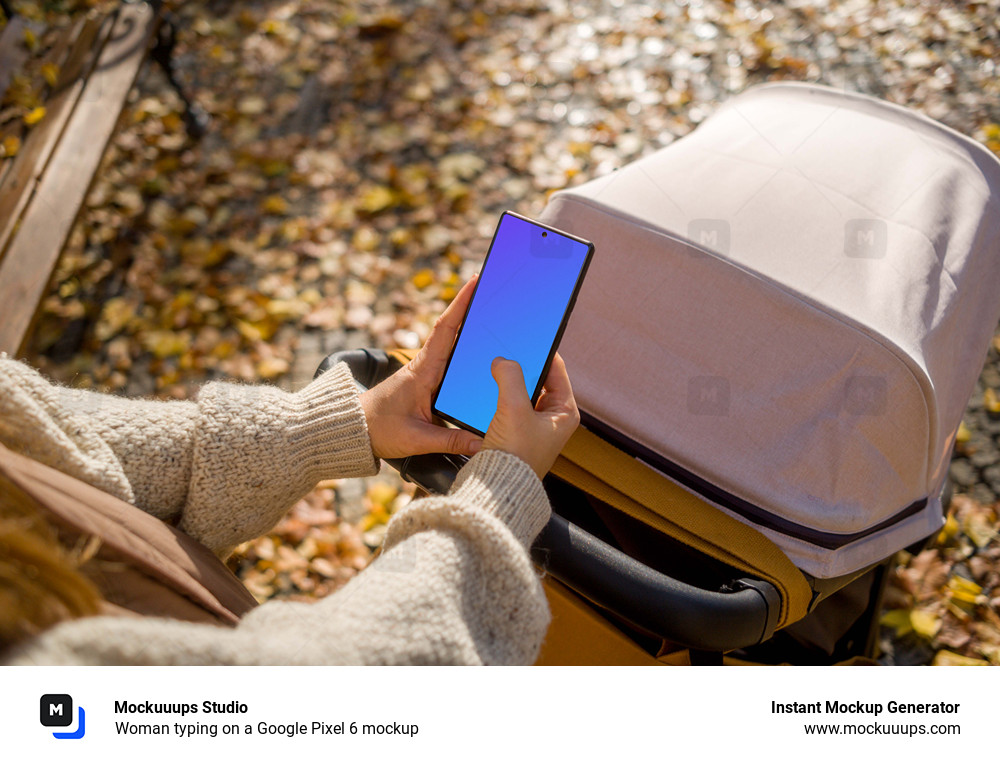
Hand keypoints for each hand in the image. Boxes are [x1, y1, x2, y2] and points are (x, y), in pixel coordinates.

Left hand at [359, 276, 483, 458]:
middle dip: (471, 309)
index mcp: (423, 371)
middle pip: (452, 331)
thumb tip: (482, 443)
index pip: (445, 330)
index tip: (474, 282)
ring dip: (468, 329)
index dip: (460, 305)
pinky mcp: (423, 384)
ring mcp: (424, 374)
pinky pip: (447, 363)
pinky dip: (462, 353)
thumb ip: (450, 441)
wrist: (352, 430)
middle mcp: (424, 367)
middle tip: (494, 291)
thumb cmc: (378, 429)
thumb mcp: (416, 439)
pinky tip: (478, 355)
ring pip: (451, 346)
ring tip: (493, 315)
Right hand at [482, 353, 578, 478]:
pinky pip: (509, 406)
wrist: (498, 490)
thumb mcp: (513, 408)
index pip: (557, 369)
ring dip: (508, 382)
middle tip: (507, 351)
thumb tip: (503, 361)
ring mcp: (534, 427)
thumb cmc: (515, 457)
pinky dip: (499, 396)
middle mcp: (553, 420)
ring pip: (522, 392)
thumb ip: (510, 377)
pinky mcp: (516, 434)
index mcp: (565, 412)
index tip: (527, 336)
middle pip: (538, 380)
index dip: (542, 351)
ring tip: (495, 370)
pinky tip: (486, 391)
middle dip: (522, 367)